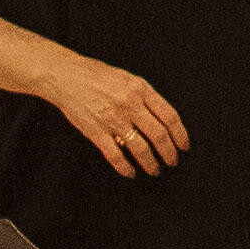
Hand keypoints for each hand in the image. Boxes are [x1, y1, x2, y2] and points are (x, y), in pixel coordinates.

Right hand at [39, 51, 189, 175]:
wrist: (65, 76)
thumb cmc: (96, 75)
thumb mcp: (127, 78)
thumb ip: (145, 96)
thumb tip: (162, 118)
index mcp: (141, 89)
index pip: (170, 116)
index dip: (180, 135)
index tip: (184, 146)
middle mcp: (130, 105)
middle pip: (159, 135)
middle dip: (169, 153)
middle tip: (173, 162)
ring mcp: (113, 119)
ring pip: (140, 148)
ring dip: (151, 163)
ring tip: (155, 170)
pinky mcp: (96, 132)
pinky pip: (115, 155)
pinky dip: (125, 168)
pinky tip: (131, 173)